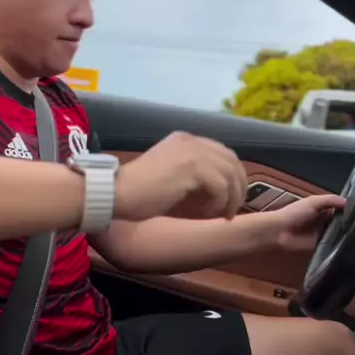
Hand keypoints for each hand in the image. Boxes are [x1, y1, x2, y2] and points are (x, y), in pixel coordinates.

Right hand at [114, 131, 247, 220]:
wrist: (116, 193)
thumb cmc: (136, 192)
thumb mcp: (168, 175)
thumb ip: (190, 173)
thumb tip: (216, 187)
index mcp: (184, 140)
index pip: (222, 152)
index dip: (232, 175)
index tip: (231, 197)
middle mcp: (190, 141)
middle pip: (231, 160)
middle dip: (238, 186)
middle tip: (232, 209)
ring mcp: (192, 151)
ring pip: (229, 174)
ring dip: (230, 198)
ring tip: (222, 214)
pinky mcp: (192, 167)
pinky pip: (220, 186)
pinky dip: (218, 202)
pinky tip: (206, 212)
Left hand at [271, 194, 345, 253]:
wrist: (280, 231)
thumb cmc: (294, 213)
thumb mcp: (313, 201)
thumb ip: (330, 200)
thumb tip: (348, 202)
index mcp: (323, 208)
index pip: (341, 208)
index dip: (351, 209)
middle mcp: (325, 220)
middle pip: (342, 221)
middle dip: (351, 222)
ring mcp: (324, 233)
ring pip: (340, 233)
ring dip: (347, 234)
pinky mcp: (322, 245)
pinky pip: (333, 245)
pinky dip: (340, 245)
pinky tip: (352, 246)